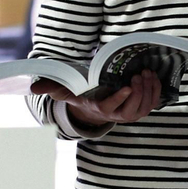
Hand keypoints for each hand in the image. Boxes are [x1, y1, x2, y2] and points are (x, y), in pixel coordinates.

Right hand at [32, 71, 161, 127]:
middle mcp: (117, 115)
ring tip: (146, 73)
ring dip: (148, 90)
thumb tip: (32, 87)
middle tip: (138, 74)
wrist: (96, 106)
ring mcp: (130, 113)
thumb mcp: (66, 91)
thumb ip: (52, 87)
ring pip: (145, 106)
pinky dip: (155, 90)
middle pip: (132, 108)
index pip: (111, 106)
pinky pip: (152, 103)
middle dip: (138, 92)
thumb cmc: (82, 95)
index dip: (120, 98)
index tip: (127, 85)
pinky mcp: (140, 109)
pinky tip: (153, 77)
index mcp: (100, 109)